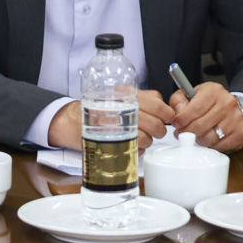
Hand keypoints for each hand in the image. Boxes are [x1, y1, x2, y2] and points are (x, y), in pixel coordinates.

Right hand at [46, 93, 174, 150]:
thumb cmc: (100, 107)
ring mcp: (119, 126)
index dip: (167, 115)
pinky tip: (127, 142)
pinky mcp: (113, 141)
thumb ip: (145, 99)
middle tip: (156, 131)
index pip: (159, 106)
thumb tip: (167, 110)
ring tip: (139, 136)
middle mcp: (125, 108)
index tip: (167, 119)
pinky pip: (135, 149)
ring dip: (147, 141)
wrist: (74, 119)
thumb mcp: (122, 94)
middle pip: (156, 124)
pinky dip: (136, 149)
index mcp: (129, 94)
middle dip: (159, 131)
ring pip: (147, 139)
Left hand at [169, 81, 242, 152]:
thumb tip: (178, 112)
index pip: (195, 108)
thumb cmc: (212, 102)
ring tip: (195, 135)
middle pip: (200, 125)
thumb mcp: (194, 94)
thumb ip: (179, 100)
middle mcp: (227, 104)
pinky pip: (219, 146)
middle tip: (182, 133)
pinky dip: (210, 145)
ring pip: (208, 139)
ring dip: (198, 139)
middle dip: (186, 132)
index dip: (182, 119)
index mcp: (214, 91)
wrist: (236, 107)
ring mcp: (235, 119)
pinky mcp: (240, 134)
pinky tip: (208, 137)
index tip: (176, 123)